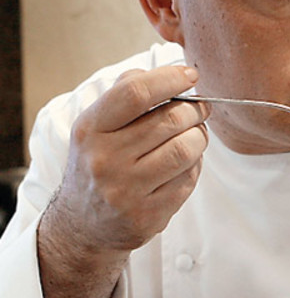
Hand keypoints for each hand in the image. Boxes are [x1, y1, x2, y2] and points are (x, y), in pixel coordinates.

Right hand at [37, 65, 209, 297]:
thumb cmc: (99, 162)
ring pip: (187, 148)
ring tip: (194, 135)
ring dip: (200, 136)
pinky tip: (183, 164)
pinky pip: (190, 177)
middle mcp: (105, 160)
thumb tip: (171, 71)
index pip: (136, 93)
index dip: (171, 78)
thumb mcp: (97, 125)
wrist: (82, 226)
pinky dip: (195, 165)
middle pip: (172, 119)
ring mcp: (126, 190)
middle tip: (200, 109)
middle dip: (196, 110)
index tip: (191, 75)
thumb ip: (127, 91)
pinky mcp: (148, 214)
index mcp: (91, 129)